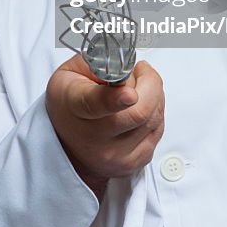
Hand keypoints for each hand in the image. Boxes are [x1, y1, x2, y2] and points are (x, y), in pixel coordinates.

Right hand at [45, 54, 164, 193]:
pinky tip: (140, 107)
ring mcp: (116, 154)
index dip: (115, 99)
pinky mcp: (134, 163)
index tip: (129, 93)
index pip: (96, 104)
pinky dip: (155, 112)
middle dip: (149, 81)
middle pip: (139, 111)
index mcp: (76, 106)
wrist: (68, 147)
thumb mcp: (71, 72)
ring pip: (154, 117)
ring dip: (153, 96)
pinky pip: (158, 129)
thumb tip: (126, 66)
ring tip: (137, 89)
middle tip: (139, 71)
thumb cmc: (70, 103)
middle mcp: (96, 137)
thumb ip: (98, 63)